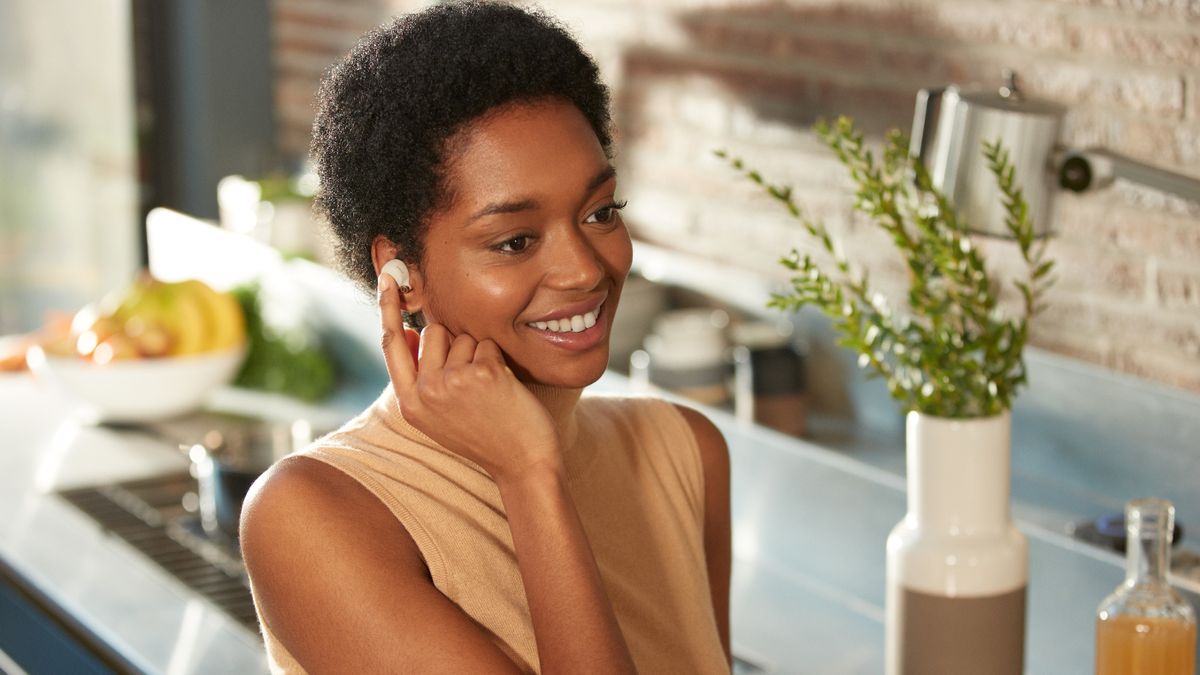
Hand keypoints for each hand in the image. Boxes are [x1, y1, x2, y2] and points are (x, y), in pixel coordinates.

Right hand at [377, 274, 561, 483]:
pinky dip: (499, 360)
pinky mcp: (481, 374)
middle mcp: (425, 392)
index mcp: (410, 403)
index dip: (387, 307)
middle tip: (474, 384)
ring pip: (463, 337)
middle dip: (456, 345)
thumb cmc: (485, 435)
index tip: (387, 276)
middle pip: (434, 332)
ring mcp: (452, 382)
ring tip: (489, 390)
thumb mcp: (440, 415)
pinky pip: (487, 344)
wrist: (522, 464)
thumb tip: (411, 331)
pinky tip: (504, 388)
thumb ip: (421, 378)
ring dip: (479, 354)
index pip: (391, 344)